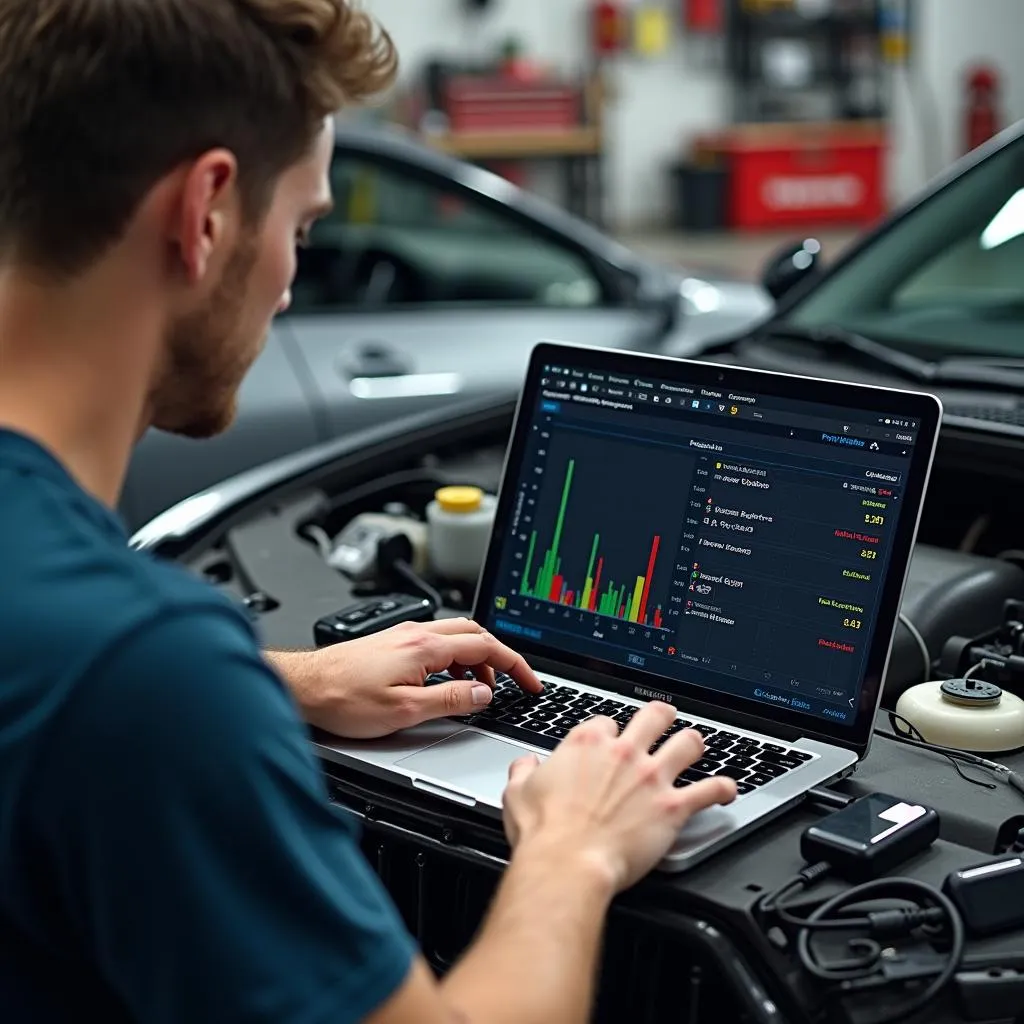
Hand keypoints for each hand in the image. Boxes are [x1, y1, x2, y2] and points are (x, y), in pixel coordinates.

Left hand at [277, 618, 541, 739]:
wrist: (304, 689)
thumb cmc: (343, 699)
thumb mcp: (405, 711)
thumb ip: (451, 701)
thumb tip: (483, 695)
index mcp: (425, 646)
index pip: (485, 646)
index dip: (515, 665)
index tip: (530, 682)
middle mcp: (416, 633)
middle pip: (475, 634)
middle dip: (501, 657)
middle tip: (514, 682)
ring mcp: (403, 636)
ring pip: (456, 636)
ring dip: (477, 658)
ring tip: (482, 689)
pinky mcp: (392, 643)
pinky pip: (437, 643)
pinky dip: (455, 659)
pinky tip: (449, 682)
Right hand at [502, 702, 736, 891]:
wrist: (567, 863)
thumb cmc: (544, 833)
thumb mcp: (517, 793)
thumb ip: (523, 771)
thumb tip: (525, 764)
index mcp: (587, 743)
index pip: (607, 721)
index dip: (610, 731)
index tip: (610, 742)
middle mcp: (624, 752)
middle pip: (654, 715)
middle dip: (661, 717)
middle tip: (664, 722)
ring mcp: (652, 777)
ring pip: (688, 742)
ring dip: (694, 743)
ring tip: (696, 746)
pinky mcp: (673, 806)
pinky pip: (709, 790)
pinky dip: (723, 789)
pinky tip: (727, 790)